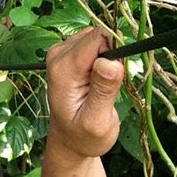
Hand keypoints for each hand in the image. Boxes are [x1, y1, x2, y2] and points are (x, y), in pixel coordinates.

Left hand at [46, 27, 123, 157]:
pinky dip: (105, 59)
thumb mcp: (97, 122)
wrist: (70, 141)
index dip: (115, 53)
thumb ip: (103, 91)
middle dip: (113, 56)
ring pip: (99, 38)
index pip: (97, 38)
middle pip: (99, 36)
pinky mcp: (69, 53)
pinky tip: (100, 80)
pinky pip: (96, 43)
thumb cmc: (83, 136)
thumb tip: (110, 62)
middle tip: (110, 86)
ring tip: (104, 86)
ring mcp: (62, 52)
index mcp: (63, 69)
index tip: (118, 77)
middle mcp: (58, 54)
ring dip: (109, 58)